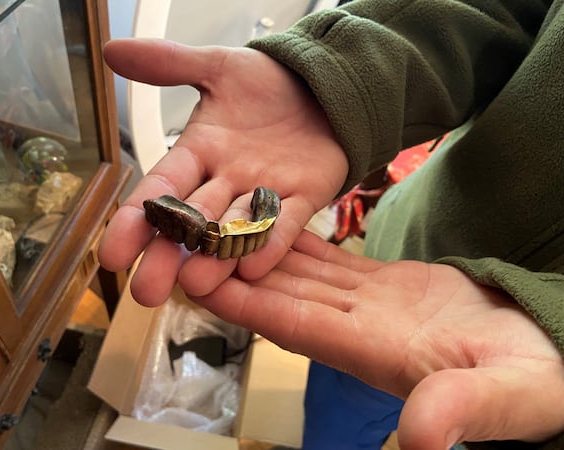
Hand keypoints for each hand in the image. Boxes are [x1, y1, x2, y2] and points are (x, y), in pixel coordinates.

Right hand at [98, 39, 347, 305]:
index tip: (113, 255)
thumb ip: (171, 65)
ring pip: (233, 232)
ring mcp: (263, 193)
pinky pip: (284, 224)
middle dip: (168, 255)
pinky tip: (254, 266)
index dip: (136, 221)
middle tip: (147, 292)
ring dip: (215, 258)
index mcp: (199, 153)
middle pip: (191, 223)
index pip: (159, 190)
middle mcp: (225, 181)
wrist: (320, 87)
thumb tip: (113, 51)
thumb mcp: (218, 68)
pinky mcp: (302, 197)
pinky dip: (270, 243)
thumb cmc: (267, 83)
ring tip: (196, 285)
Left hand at [188, 230, 563, 448]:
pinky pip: (333, 262)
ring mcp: (370, 305)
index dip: (247, 306)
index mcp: (374, 352)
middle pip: (284, 295)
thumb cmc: (530, 379)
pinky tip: (278, 227)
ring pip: (303, 275)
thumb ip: (459, 410)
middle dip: (237, 273)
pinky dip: (303, 245)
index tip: (202, 284)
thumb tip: (418, 441)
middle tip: (193, 245)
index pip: (294, 325)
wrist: (546, 355)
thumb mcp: (503, 396)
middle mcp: (359, 327)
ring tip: (225, 229)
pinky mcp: (387, 286)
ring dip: (262, 254)